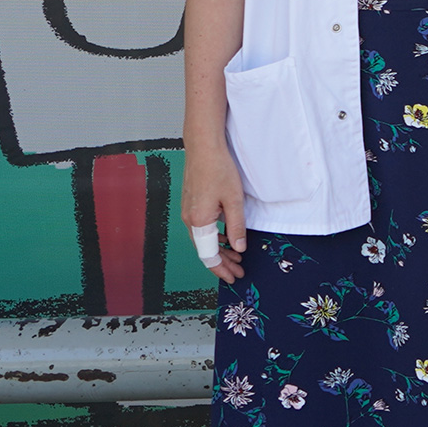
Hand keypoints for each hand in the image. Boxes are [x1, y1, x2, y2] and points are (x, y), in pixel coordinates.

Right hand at [182, 142, 247, 284]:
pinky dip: (214, 238)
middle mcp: (189, 220)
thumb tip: (239, 249)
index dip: (222, 269)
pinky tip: (226, 239)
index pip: (209, 255)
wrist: (203, 148)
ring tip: (237, 258)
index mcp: (199, 221)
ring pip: (203, 240)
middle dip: (222, 263)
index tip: (234, 277)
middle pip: (205, 250)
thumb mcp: (234, 200)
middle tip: (239, 272)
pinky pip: (201, 229)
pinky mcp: (191, 206)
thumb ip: (236, 227)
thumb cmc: (219, 170)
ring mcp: (188, 213)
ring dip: (219, 251)